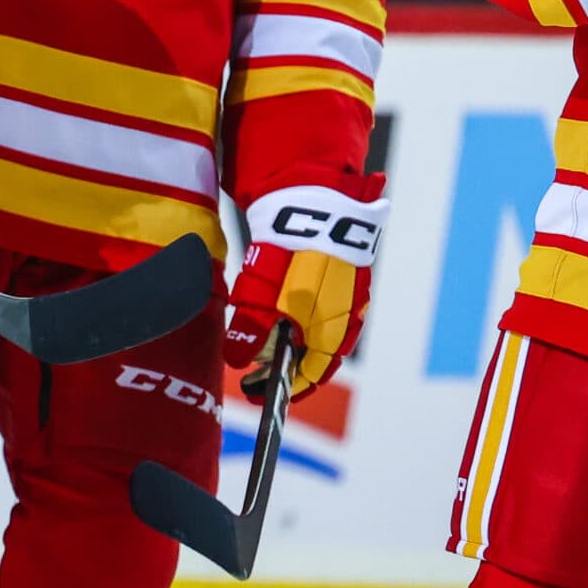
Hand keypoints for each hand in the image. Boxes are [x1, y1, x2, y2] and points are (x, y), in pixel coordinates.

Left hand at [225, 176, 387, 401]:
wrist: (315, 197)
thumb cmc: (293, 250)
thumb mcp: (265, 293)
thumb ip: (254, 328)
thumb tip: (238, 362)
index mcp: (332, 329)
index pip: (312, 374)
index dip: (284, 386)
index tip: (255, 389)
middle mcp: (347, 316)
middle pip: (316, 354)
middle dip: (284, 362)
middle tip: (251, 365)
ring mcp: (349, 293)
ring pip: (318, 329)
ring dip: (290, 337)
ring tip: (259, 334)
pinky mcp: (344, 271)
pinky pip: (321, 305)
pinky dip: (298, 313)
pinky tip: (277, 303)